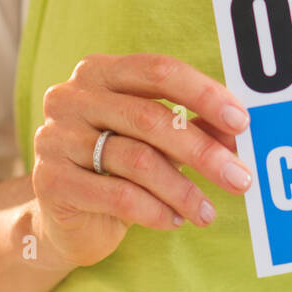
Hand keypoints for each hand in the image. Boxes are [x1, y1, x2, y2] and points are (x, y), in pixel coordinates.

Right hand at [32, 53, 251, 267]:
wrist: (64, 217)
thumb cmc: (118, 165)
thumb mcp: (156, 140)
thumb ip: (192, 127)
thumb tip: (237, 133)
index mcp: (99, 72)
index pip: (158, 70)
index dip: (203, 93)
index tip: (241, 121)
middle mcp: (71, 98)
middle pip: (150, 117)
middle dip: (202, 150)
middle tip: (239, 177)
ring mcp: (55, 139)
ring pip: (137, 160)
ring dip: (183, 189)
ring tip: (207, 211)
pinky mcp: (50, 182)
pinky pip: (118, 196)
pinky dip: (156, 210)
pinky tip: (175, 220)